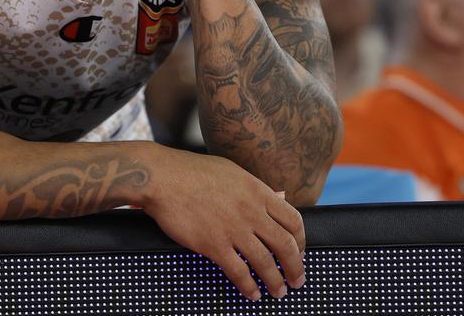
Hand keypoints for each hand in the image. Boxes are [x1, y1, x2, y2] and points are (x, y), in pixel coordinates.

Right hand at [143, 146, 305, 300]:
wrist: (162, 177)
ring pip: (265, 263)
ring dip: (275, 282)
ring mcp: (233, 229)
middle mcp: (250, 211)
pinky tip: (252, 293)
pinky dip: (249, 286)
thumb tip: (281, 197)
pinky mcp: (213, 244)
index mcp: (257, 190)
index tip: (300, 251)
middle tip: (297, 280)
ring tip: (278, 292)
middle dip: (296, 267)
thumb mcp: (232, 172)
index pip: (293, 220)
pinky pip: (239, 272)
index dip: (301, 240)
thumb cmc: (193, 171)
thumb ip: (257, 188)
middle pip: (286, 245)